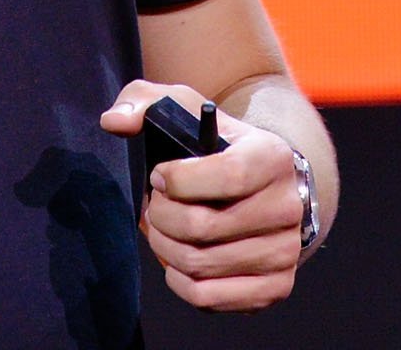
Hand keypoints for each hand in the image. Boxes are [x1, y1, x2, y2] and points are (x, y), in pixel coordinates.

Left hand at [101, 80, 306, 311]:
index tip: (159, 176)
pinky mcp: (275, 287)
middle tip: (153, 207)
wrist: (263, 187)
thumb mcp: (185, 109)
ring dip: (165, 248)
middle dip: (161, 217)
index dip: (180, 181)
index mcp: (273, 157)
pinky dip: (179, 281)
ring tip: (162, 230)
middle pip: (203, 226)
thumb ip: (142, 102)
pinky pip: (208, 298)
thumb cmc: (216, 146)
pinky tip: (177, 259)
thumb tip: (113, 121)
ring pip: (200, 264)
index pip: (227, 175)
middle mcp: (287, 207)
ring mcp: (284, 252)